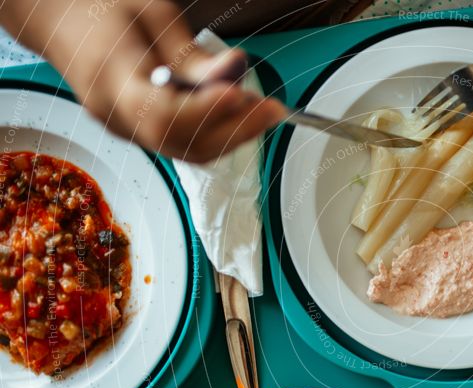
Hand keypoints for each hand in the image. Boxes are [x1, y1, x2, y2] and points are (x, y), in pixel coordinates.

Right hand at [1, 0, 285, 162]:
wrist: (61, 22)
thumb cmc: (104, 9)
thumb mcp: (152, 14)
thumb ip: (191, 53)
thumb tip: (234, 72)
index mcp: (111, 80)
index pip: (163, 114)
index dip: (207, 111)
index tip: (243, 96)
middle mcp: (117, 117)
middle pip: (184, 143)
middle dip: (236, 130)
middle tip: (274, 109)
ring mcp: (127, 131)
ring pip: (189, 151)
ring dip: (234, 135)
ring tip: (264, 110)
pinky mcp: (141, 134)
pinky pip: (185, 144)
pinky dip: (218, 132)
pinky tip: (239, 112)